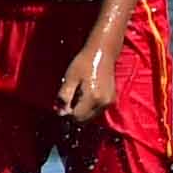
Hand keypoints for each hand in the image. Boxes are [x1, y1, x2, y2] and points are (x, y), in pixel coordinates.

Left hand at [52, 9, 123, 125]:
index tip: (62, 103)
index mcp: (93, 98)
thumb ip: (64, 97)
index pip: (76, 117)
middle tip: (67, 100)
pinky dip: (88, 108)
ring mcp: (109, 102)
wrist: (103, 52)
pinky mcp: (111, 99)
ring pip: (91, 117)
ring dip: (81, 112)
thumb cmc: (84, 63)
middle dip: (73, 114)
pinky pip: (97, 111)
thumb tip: (60, 112)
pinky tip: (84, 96)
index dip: (66, 113)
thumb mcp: (69, 79)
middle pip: (84, 120)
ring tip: (76, 96)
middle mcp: (103, 103)